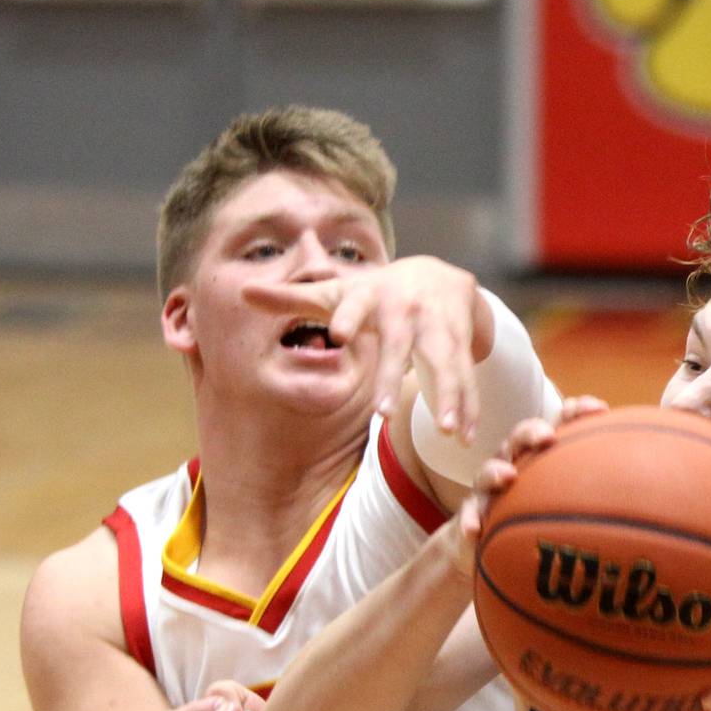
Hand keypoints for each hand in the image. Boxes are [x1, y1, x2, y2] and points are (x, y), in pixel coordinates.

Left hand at [243, 256, 483, 437]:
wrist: (439, 274)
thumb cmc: (373, 291)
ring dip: (449, 395)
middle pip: (398, 345)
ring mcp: (436, 324)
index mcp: (369, 295)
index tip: (337, 333)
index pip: (354, 304)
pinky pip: (464, 376)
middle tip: (381, 414)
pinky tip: (467, 435)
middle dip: (392, 377)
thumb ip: (293, 298)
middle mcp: (404, 308)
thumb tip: (242, 291)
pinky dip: (468, 406)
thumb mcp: (337, 290)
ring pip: (442, 363)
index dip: (347, 316)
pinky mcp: (460, 340)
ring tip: (448, 429)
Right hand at [454, 397, 609, 569]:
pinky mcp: (475, 511)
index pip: (562, 423)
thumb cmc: (548, 512)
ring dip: (496, 472)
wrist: (498, 545)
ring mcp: (493, 485)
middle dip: (533, 431)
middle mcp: (518, 461)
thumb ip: (614, 487)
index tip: (599, 409)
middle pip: (522, 437)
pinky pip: (470, 513)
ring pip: (490, 471)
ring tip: (507, 478)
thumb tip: (671, 490)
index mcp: (545, 453)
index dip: (577, 412)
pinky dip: (470, 519)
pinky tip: (475, 531)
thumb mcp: (583, 499)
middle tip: (547, 436)